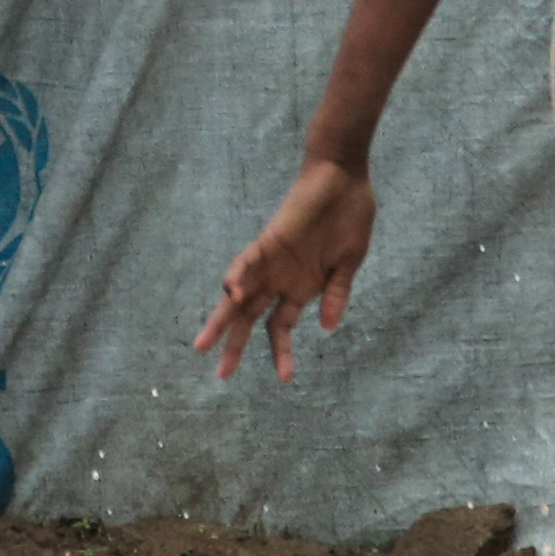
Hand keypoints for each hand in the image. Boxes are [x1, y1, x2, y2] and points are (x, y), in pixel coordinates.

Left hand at [195, 162, 377, 383]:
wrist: (344, 175)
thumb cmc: (349, 215)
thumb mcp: (349, 262)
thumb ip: (337, 293)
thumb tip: (328, 327)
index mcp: (301, 286)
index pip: (281, 327)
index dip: (281, 353)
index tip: (285, 380)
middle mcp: (280, 277)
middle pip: (251, 317)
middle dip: (235, 345)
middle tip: (221, 375)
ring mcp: (272, 259)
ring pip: (240, 294)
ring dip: (221, 318)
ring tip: (204, 345)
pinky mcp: (269, 239)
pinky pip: (248, 259)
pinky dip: (239, 275)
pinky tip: (231, 293)